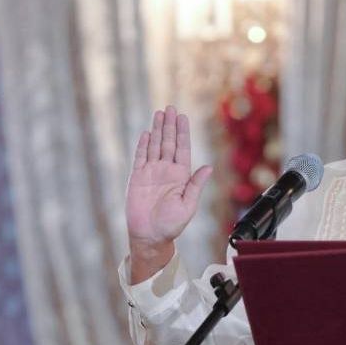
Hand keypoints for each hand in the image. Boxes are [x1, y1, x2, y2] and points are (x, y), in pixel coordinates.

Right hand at [125, 105, 212, 279]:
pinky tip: (145, 133)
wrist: (150, 236)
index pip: (182, 149)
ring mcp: (151, 173)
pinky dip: (142, 145)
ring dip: (157, 130)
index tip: (182, 117)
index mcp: (180, 176)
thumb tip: (208, 167)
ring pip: (154, 146)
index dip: (182, 133)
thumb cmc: (171, 225)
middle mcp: (166, 171)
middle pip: (168, 142)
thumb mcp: (188, 205)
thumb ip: (195, 185)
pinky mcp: (137, 178)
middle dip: (169, 125)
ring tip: (159, 114)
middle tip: (170, 108)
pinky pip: (140, 158)